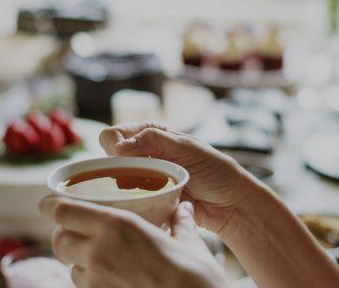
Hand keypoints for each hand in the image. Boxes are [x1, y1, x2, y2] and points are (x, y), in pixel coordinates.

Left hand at [39, 196, 227, 287]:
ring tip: (101, 262)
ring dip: (79, 264)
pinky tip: (111, 282)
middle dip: (64, 236)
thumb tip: (183, 210)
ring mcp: (98, 282)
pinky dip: (92, 284)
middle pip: (60, 241)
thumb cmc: (198, 278)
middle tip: (77, 233)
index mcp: (118, 225)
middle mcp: (100, 251)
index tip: (48, 204)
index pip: (64, 211)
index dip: (50, 206)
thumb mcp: (191, 244)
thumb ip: (181, 224)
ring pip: (71, 269)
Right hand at [99, 122, 257, 233]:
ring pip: (113, 180)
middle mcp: (142, 153)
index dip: (113, 147)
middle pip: (107, 158)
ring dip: (126, 187)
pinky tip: (151, 202)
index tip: (125, 161)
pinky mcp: (145, 199)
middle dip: (118, 170)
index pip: (113, 135)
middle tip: (142, 179)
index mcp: (151, 133)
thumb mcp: (188, 150)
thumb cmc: (216, 171)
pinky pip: (125, 200)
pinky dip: (132, 201)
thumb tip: (119, 147)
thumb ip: (155, 142)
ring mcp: (142, 177)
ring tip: (152, 191)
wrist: (230, 204)